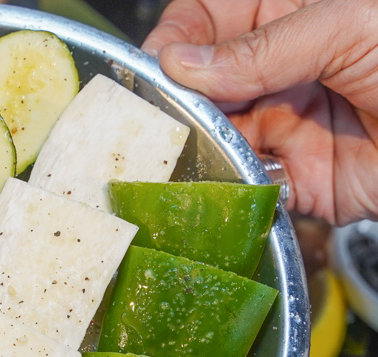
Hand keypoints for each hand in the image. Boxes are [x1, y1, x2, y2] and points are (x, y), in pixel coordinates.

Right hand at [142, 0, 377, 225]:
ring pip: (212, 140)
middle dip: (179, 106)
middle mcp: (275, 73)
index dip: (173, 45)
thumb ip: (263, 47)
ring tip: (208, 153)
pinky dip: (236, 187)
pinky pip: (246, 185)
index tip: (157, 72)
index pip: (201, 23)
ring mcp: (282, 126)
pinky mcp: (297, 179)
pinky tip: (242, 179)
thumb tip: (181, 63)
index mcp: (283, 16)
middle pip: (197, 89)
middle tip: (171, 123)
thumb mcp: (351, 24)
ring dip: (203, 150)